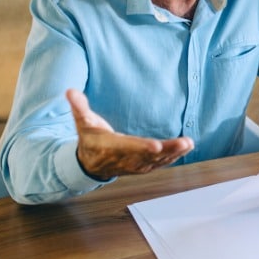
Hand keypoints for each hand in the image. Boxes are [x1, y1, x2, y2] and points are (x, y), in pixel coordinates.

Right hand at [67, 89, 194, 179]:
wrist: (90, 164)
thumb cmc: (89, 139)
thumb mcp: (82, 122)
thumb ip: (78, 107)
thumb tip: (69, 91)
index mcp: (110, 148)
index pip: (128, 148)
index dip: (142, 147)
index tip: (156, 146)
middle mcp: (125, 159)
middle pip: (148, 155)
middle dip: (167, 150)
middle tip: (184, 142)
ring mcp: (135, 165)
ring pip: (157, 161)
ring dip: (174, 153)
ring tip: (188, 144)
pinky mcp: (143, 166)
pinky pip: (160, 163)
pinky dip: (174, 157)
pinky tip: (186, 148)